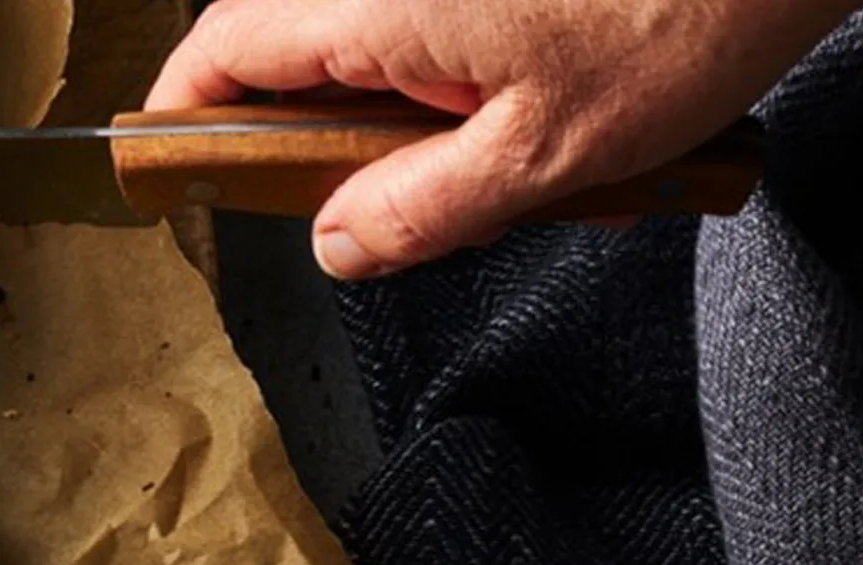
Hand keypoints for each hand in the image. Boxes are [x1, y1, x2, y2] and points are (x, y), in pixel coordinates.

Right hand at [148, 0, 862, 278]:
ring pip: (389, 62)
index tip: (180, 172)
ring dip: (445, 133)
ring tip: (552, 176)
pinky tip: (587, 135)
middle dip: (355, 153)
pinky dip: (500, 99)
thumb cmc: (683, 19)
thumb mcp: (547, 157)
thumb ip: (422, 208)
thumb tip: (334, 244)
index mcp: (377, 13)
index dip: (187, 115)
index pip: (224, 54)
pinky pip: (453, 43)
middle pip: (303, 64)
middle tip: (425, 212)